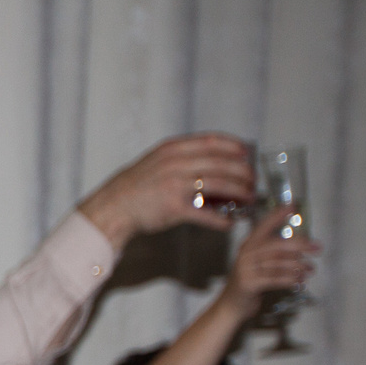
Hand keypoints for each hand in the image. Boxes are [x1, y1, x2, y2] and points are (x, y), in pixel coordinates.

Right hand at [76, 133, 255, 247]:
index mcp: (173, 149)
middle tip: (252, 181)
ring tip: (249, 200)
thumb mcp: (156, 161)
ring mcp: (175, 185)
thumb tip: (211, 161)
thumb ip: (181, 158)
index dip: (233, 146)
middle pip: (221, 164)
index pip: (212, 141)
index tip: (246, 153)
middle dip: (243, 173)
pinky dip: (221, 220)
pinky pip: (206, 214)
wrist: (113, 207)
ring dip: (239, 193)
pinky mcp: (174, 208)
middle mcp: (176, 164)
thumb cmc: (136, 187)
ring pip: (220, 186)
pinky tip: (229, 223)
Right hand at [216, 204, 319, 319]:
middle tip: (317, 248)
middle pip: (277, 245)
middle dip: (300, 245)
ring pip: (278, 263)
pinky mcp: (249, 283)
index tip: (292, 206)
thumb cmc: (249, 284)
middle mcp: (246, 254)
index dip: (277, 216)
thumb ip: (273, 254)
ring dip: (298, 266)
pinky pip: (274, 279)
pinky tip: (299, 281)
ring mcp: (246, 269)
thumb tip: (301, 247)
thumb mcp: (257, 264)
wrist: (231, 306)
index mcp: (248, 245)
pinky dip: (290, 279)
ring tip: (310, 269)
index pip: (264, 226)